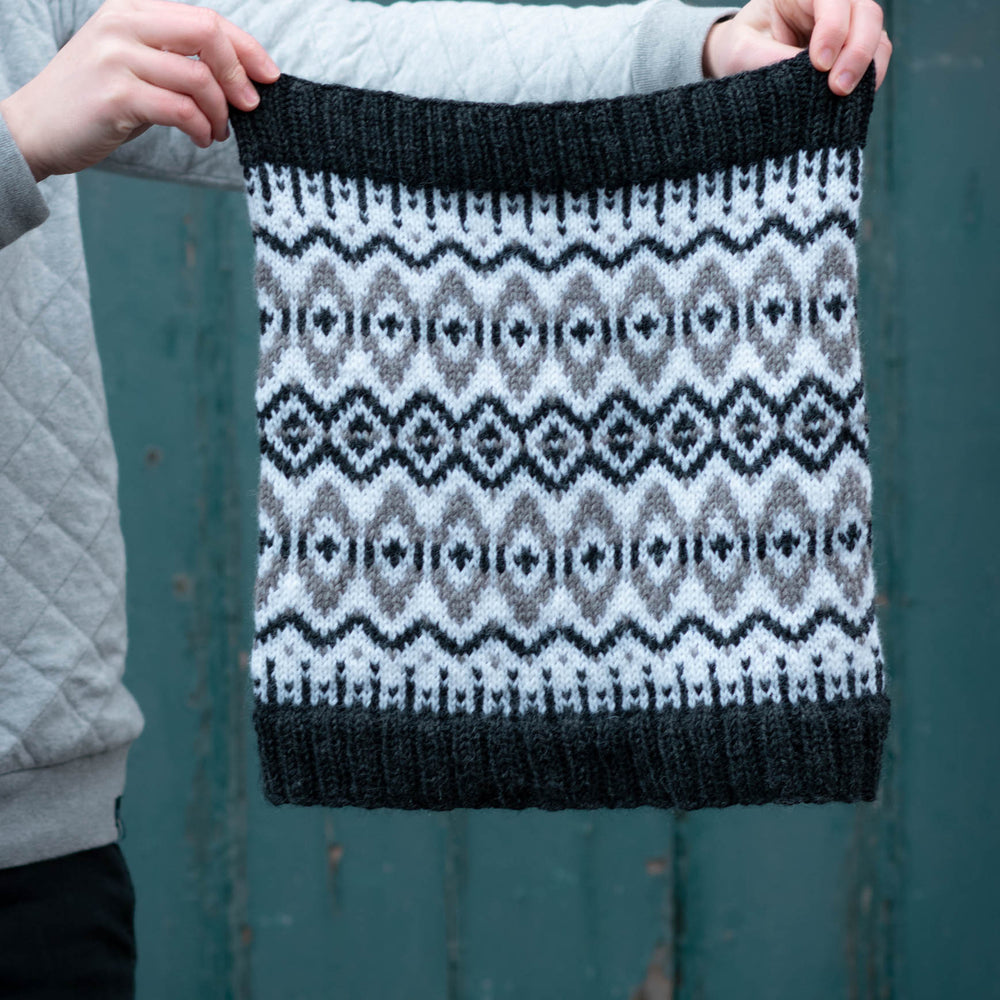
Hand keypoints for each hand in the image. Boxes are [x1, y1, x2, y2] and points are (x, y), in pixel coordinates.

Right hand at [0, 0, 279, 183]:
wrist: (36, 128)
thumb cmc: (96, 102)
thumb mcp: (136, 64)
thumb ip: (176, 58)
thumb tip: (239, 75)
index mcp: (132, 9)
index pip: (205, 18)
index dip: (246, 48)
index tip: (269, 76)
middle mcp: (123, 24)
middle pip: (207, 33)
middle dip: (239, 74)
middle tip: (250, 107)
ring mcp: (117, 57)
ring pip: (198, 78)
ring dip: (220, 113)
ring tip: (217, 132)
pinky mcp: (116, 95)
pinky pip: (181, 110)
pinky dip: (202, 128)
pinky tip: (202, 139)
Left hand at [703, 0, 890, 95]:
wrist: (740, 62)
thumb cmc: (738, 50)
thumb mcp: (741, 52)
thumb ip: (769, 59)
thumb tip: (807, 78)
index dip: (832, 29)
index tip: (819, 65)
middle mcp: (831, 2)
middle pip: (865, 12)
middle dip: (856, 50)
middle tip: (838, 87)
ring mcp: (847, 24)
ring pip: (876, 33)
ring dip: (868, 65)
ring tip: (845, 95)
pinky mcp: (853, 50)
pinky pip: (876, 58)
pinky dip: (870, 76)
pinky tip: (854, 97)